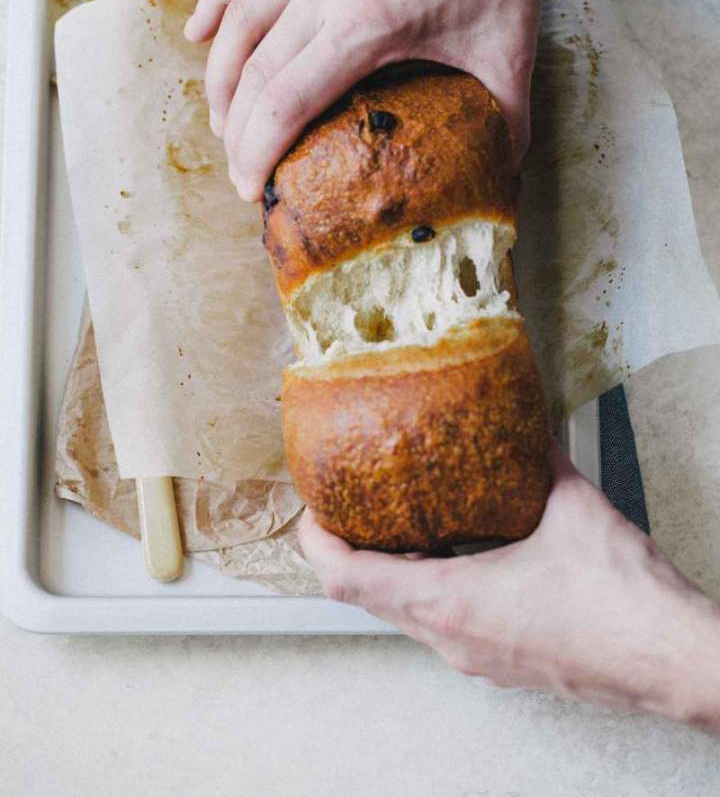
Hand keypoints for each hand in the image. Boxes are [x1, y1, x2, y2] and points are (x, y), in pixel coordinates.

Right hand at [185, 0, 556, 199]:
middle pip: (252, 73)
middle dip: (236, 134)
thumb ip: (507, 125)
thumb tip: (500, 177)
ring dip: (217, 79)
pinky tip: (198, 33)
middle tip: (240, 172)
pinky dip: (215, 4)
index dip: (256, 154)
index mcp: (366, 23)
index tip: (251, 189)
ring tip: (220, 122)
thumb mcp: (511, 56)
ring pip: (237, 22)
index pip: (283, 103)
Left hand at [300, 447, 719, 730]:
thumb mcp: (572, 504)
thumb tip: (522, 424)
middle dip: (355, 545)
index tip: (314, 507)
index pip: (345, 578)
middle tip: (358, 500)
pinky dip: (434, 585)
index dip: (316, 539)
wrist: (670, 659)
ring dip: (395, 567)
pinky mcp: (500, 662)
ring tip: (406, 517)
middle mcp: (451, 639)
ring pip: (406, 612)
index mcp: (449, 603)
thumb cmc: (621, 602)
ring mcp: (474, 658)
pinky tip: (464, 550)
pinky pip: (444, 623)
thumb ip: (538, 457)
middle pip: (368, 595)